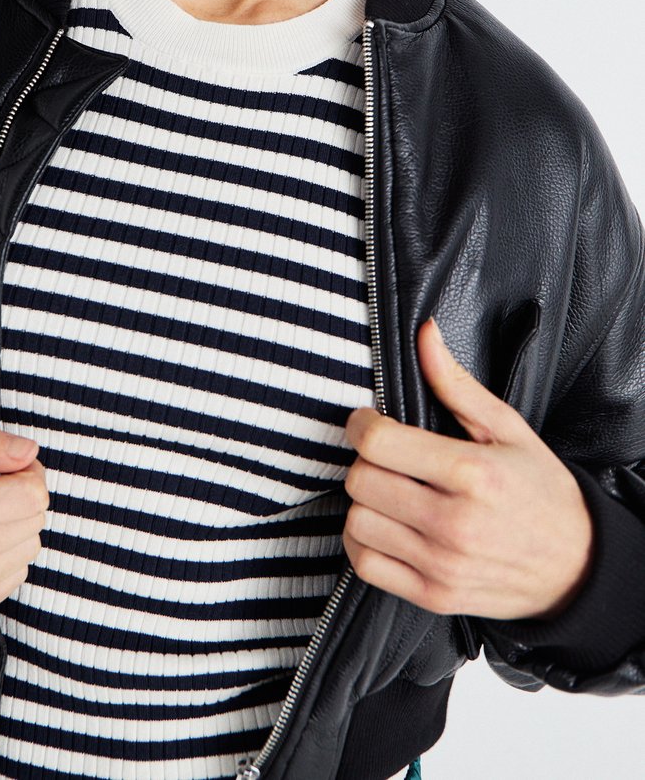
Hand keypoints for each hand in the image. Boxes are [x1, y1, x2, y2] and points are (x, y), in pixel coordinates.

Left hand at [341, 317, 594, 620]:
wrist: (576, 566)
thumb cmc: (540, 491)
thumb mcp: (507, 429)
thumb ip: (456, 384)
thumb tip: (424, 336)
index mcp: (473, 473)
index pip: (379, 443)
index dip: (362, 424)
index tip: (368, 421)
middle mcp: (454, 522)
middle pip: (362, 481)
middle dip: (365, 460)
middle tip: (384, 456)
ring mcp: (442, 565)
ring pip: (358, 522)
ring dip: (364, 501)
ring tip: (388, 490)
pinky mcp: (434, 597)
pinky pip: (366, 564)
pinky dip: (363, 541)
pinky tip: (386, 524)